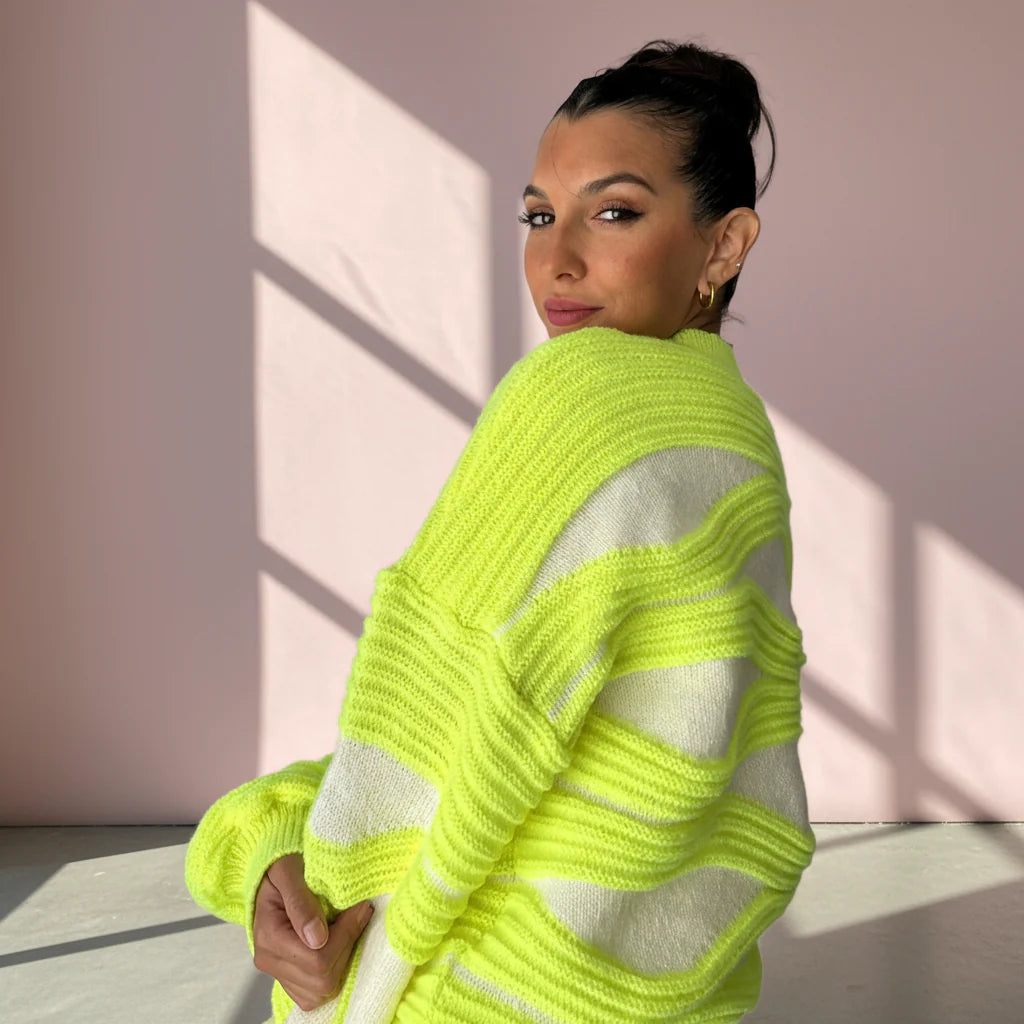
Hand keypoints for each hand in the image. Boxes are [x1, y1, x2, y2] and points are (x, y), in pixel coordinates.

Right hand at [252, 853, 372, 1011]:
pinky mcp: (291, 979)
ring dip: (344, 960)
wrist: (276, 874)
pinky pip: (318, 994)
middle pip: (322, 979)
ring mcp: (280, 974)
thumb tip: (317, 938)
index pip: (317, 958)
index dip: (346, 934)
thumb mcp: (290, 872)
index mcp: (268, 937)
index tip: (361, 907)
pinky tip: (339, 944)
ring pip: (323, 990)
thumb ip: (301, 902)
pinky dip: (336, 972)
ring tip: (348, 928)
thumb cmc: (285, 867)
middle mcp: (270, 961)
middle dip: (348, 946)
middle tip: (359, 913)